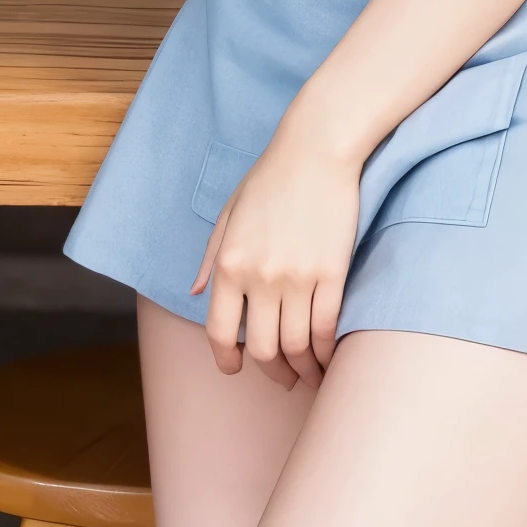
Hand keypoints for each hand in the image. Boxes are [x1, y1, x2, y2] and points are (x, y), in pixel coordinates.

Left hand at [190, 119, 359, 390]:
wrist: (318, 148)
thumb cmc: (272, 176)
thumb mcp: (229, 213)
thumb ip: (211, 259)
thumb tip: (194, 295)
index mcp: (230, 263)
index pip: (220, 332)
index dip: (226, 360)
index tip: (235, 369)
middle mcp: (260, 276)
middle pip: (263, 349)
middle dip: (272, 372)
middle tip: (282, 378)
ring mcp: (298, 277)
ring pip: (296, 346)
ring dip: (302, 370)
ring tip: (308, 374)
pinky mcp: (332, 273)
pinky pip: (326, 328)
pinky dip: (326, 351)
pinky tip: (327, 356)